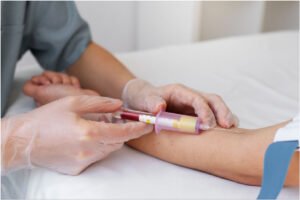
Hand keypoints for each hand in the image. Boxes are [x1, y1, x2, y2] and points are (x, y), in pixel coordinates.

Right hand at [1, 95, 151, 174]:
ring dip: (109, 138)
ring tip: (95, 127)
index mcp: (89, 132)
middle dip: (122, 131)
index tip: (149, 124)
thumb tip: (119, 105)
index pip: (123, 132)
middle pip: (118, 142)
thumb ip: (100, 103)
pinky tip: (83, 139)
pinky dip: (97, 147)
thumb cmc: (46, 119)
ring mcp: (83, 162)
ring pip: (108, 150)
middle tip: (114, 120)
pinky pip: (96, 157)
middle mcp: (89, 150)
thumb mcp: (73, 103)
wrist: (23, 141)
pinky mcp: (77, 169)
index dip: (138, 128)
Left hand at [122, 79, 237, 129]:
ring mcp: (194, 104)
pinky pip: (212, 114)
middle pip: (212, 100)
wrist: (141, 98)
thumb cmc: (143, 98)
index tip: (207, 125)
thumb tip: (160, 107)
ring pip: (215, 106)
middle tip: (228, 126)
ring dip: (225, 116)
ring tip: (232, 129)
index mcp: (179, 91)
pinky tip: (225, 132)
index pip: (197, 99)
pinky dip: (220, 121)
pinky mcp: (195, 113)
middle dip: (222, 111)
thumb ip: (151, 102)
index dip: (204, 110)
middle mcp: (190, 96)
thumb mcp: (143, 99)